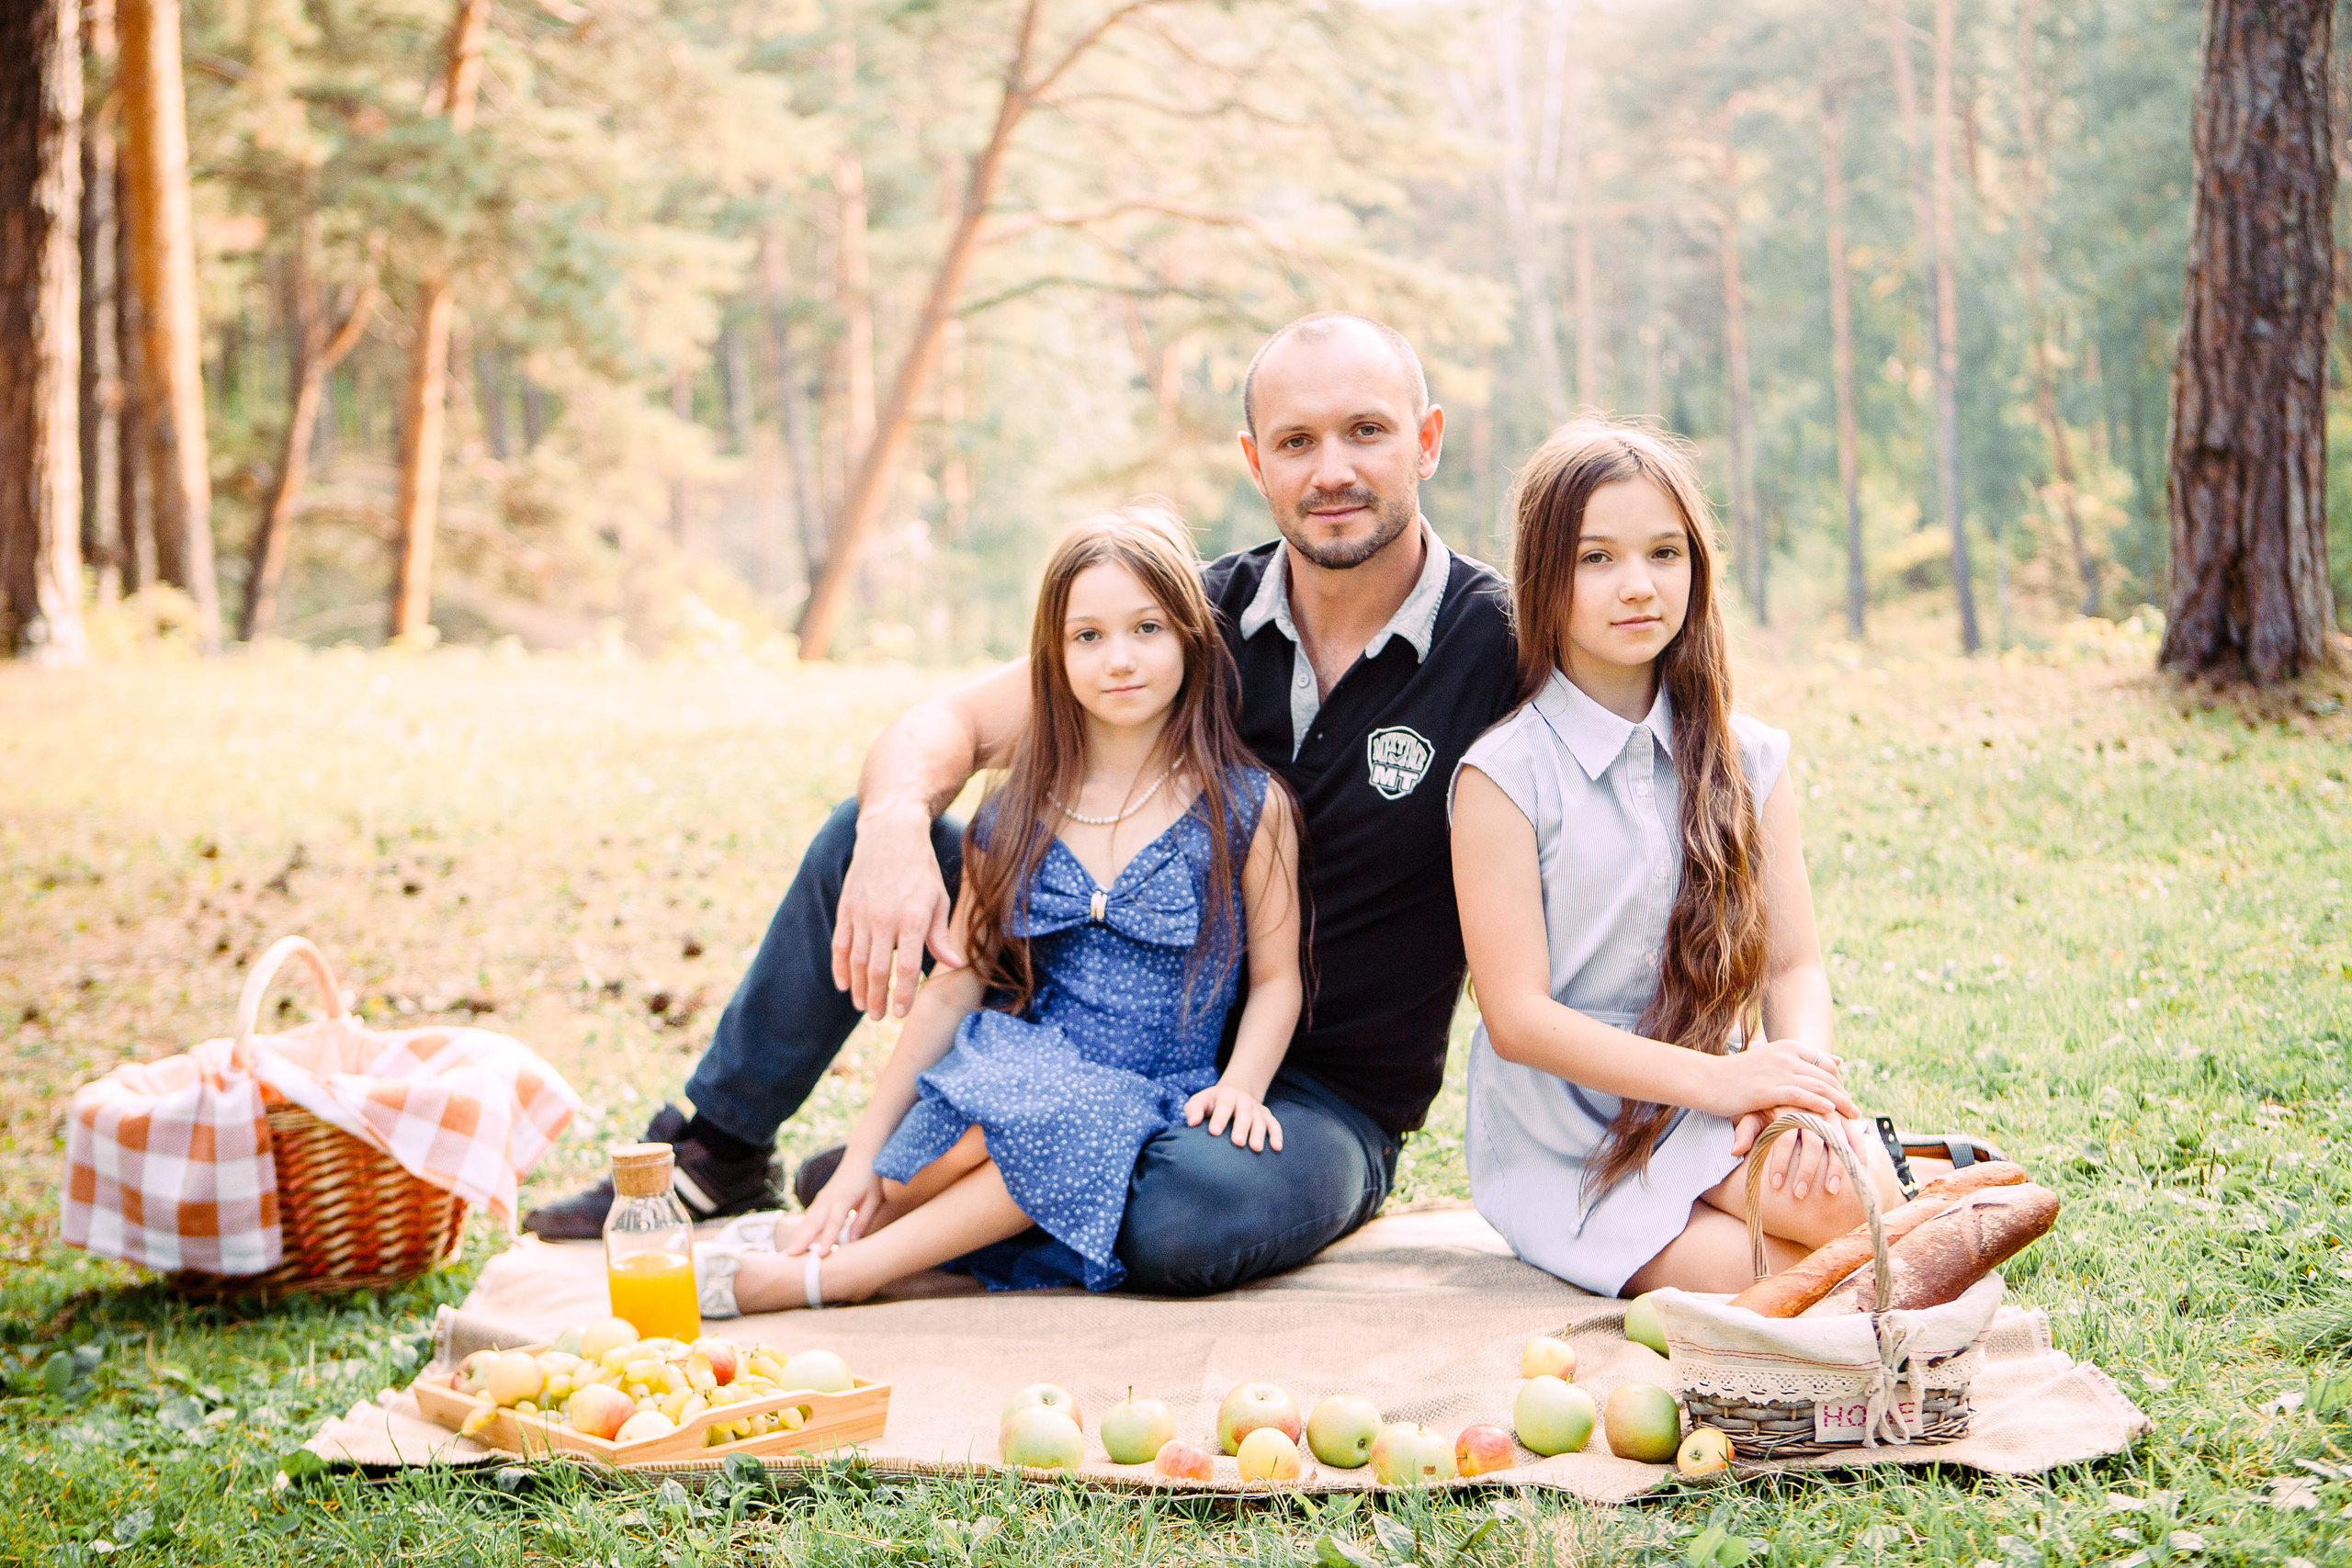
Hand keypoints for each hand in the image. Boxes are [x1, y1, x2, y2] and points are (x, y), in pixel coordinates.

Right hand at [783, 1156, 885, 1255]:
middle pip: (813, 1222)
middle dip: (801, 1239)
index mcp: (843, 1199)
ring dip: (798, 1236)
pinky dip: (802, 1228)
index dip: (827, 1239)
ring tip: (789, 1253)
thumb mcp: (874, 1200)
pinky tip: (796, 1241)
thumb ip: (863, 1220)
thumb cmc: (870, 1179)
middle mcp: (829, 1199)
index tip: (820, 1255)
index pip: (834, 1223)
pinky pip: (809, 1215)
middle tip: (791, 1256)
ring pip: (808, 1219)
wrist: (860, 1156)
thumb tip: (853, 1242)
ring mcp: (822, 1198)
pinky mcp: (820, 1199)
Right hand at [831, 802, 961, 1019]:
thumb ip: (941, 936)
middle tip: (880, 1017)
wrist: (890, 834)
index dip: (903, 994)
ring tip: (863, 1007)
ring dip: (858, 988)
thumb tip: (956, 965)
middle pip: (876, 970)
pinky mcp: (846, 909)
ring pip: (855, 961)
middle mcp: (884, 919)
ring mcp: (861, 914)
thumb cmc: (921, 869)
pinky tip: (844, 985)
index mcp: (912, 919)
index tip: (902, 1013)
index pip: (906, 968)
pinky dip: (839, 968)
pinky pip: (839, 945)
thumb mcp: (939, 899)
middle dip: (877, 998)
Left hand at [1184, 1083, 1283, 1152]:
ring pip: (1260, 1120)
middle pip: (1244, 1114)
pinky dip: (1276, 1135)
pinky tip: (1276, 1148)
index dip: (1219, 1118)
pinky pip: (1274, 1125)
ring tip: (1256, 1148)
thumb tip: (1192, 1123)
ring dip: (1259, 1134)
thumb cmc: (1212, 1103)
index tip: (1214, 1132)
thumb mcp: (1200, 1101)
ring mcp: (1256, 1109)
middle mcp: (1243, 1101)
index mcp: (1226, 1096)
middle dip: (1241, 1128)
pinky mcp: (1266, 1116)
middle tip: (1237, 1142)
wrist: (1235, 1092)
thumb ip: (1194, 1109)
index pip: (1223, 1106)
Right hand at [1705, 1038, 1859, 1125]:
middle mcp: (1785, 1056)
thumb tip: (1838, 1061)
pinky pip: (1801, 1096)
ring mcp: (1777, 1071)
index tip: (1846, 1100)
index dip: (1840, 1083)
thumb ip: (1801, 1061)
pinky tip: (1830, 1114)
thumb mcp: (1770, 1061)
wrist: (1705, 1079)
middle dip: (1844, 1095)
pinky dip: (1818, 1104)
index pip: (1826, 1064)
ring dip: (1840, 1102)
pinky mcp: (1767, 1089)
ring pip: (1819, 1086)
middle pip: (1827, 1075)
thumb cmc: (1736, 1075)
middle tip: (1856, 1113)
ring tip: (1853, 1117)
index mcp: (1787, 1047)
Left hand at [1732, 1110, 1873, 1201]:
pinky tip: (1858, 1174)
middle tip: (1799, 1194)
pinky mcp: (1845, 1117)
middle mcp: (1811, 1108)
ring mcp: (1832, 1112)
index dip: (1780, 1161)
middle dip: (1806, 1169)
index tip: (1774, 1184)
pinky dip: (1859, 1154)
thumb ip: (1745, 1131)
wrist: (1790, 1084)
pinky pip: (1856, 1136)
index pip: (1784, 1136)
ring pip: (1837, 1140)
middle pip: (1813, 1141)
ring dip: (1835, 1167)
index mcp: (1787, 1106)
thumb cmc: (1768, 1106)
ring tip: (1829, 1191)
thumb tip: (1734, 1151)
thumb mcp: (1753, 1113)